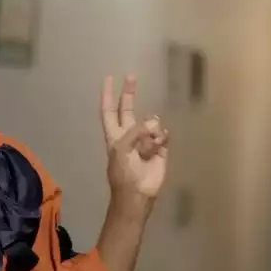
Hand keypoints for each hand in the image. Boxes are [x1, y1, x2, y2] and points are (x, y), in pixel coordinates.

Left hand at [100, 75, 169, 203]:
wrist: (138, 193)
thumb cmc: (124, 172)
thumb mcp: (122, 148)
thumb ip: (135, 131)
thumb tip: (153, 124)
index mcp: (114, 134)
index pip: (109, 110)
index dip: (108, 95)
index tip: (108, 78)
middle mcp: (128, 134)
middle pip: (128, 109)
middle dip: (130, 93)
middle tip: (132, 76)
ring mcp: (145, 140)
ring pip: (151, 122)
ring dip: (151, 130)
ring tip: (148, 147)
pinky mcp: (160, 148)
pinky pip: (163, 134)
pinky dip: (161, 139)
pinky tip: (158, 148)